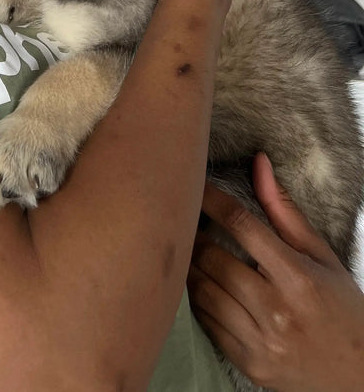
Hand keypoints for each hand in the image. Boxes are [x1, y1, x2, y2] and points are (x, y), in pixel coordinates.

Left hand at [188, 152, 363, 390]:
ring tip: (190, 252)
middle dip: (194, 236)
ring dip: (191, 267)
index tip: (195, 186)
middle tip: (187, 222)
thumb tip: (258, 163)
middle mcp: (276, 310)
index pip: (241, 225)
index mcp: (298, 278)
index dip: (212, 200)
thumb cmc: (342, 308)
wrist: (359, 375)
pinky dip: (197, 300)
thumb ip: (284, 210)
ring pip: (202, 291)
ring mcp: (260, 341)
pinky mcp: (248, 364)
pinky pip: (205, 323)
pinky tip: (202, 286)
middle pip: (212, 258)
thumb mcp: (321, 256)